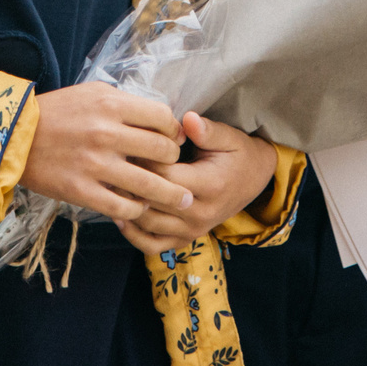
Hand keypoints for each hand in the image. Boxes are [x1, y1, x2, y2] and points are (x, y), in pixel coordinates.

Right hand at [16, 84, 188, 227]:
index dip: (174, 131)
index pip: (162, 119)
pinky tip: (140, 207)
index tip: (175, 140)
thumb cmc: (57, 112)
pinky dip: (137, 209)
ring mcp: (94, 165)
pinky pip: (122, 206)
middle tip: (177, 169)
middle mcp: (106, 134)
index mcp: (111, 105)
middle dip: (175, 162)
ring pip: (149, 185)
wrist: (14, 137)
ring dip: (169, 194)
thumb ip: (126, 104)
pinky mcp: (82, 191)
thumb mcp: (93, 92)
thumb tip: (160, 120)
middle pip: (162, 152)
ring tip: (181, 199)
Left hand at [118, 113, 279, 253]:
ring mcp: (192, 230)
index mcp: (210, 186)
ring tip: (112, 183)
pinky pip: (152, 246)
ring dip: (127, 206)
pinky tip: (121, 215)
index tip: (132, 144)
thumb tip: (188, 119)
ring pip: (148, 224)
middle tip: (114, 163)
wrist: (254, 180)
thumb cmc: (237, 154)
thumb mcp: (228, 136)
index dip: (144, 161)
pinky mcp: (185, 239)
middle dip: (130, 182)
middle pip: (152, 202)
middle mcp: (200, 213)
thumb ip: (207, 130)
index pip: (165, 177)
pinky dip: (133, 234)